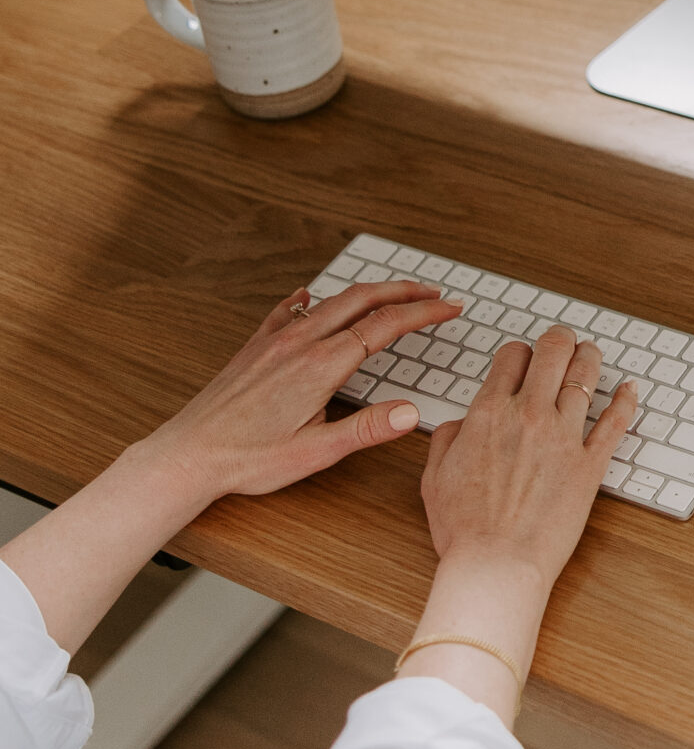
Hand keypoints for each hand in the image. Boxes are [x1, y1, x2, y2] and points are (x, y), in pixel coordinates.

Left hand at [139, 279, 465, 515]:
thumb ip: (367, 430)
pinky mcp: (255, 347)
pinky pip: (289, 311)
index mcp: (322, 365)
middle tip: (432, 291)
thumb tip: (409, 413)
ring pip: (330, 301)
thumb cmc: (248, 458)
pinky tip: (309, 296)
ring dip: (366, 293)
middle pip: (362, 299)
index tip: (449, 307)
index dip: (423, 312)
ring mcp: (275, 341)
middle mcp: (299, 343)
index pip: (386, 325)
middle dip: (403, 290)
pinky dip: (311, 299)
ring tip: (389, 294)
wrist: (190, 453)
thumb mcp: (316, 453)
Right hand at [421, 329, 639, 592]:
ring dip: (589, 359)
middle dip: (559, 339)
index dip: (519, 351)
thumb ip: (446, 439)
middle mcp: (528, 416)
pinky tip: (629, 389)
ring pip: (585, 377)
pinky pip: (616, 422)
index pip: (512, 356)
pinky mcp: (590, 464)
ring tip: (591, 354)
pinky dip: (626, 400)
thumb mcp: (435, 477)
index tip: (523, 358)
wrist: (497, 564)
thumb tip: (459, 423)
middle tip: (563, 341)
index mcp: (488, 414)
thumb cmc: (465, 530)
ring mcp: (564, 437)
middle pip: (553, 353)